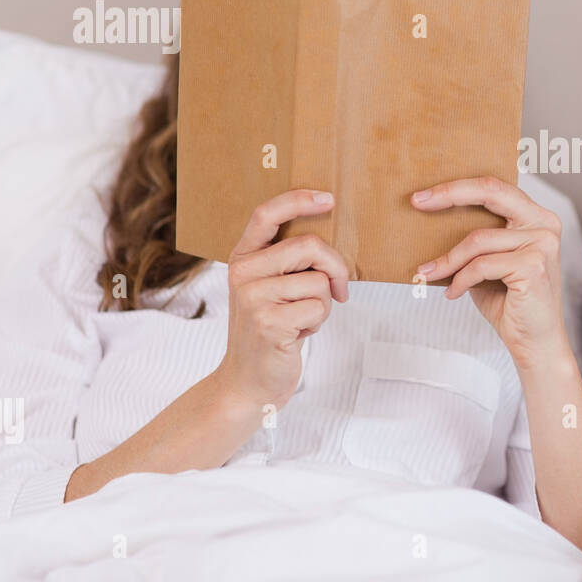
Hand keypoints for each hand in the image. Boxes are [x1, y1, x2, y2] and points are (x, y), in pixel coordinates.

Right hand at [216, 189, 349, 408]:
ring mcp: (253, 298)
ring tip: (301, 319)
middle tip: (340, 289)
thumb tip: (329, 238)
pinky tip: (297, 334)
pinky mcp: (268, 322)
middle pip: (309, 246)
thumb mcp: (268, 289)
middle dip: (336, 267)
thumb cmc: (270, 330)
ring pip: (319, 281)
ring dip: (324, 304)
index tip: (328, 199)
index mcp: (242, 258)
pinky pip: (319, 308)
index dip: (298, 200)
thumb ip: (287, 262)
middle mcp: (242, 273)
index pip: (266, 214)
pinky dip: (318, 323)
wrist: (247, 382)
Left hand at [411, 176, 568, 367]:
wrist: (535, 343)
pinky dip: (460, 280)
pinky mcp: (533, 267)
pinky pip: (481, 265)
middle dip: (450, 194)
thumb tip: (432, 220)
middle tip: (418, 202)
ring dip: (447, 260)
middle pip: (491, 192)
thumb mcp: (489, 262)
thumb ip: (476, 239)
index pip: (494, 188)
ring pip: (478, 239)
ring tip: (428, 274)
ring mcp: (542, 244)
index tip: (423, 196)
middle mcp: (544, 224)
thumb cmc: (510, 302)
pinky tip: (452, 293)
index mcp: (537, 216)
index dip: (457, 187)